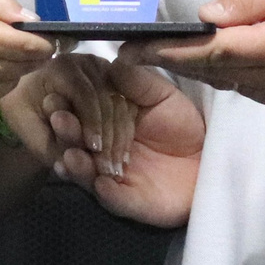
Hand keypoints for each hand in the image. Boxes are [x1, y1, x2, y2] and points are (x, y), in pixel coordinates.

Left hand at [0, 52, 135, 176]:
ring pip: (120, 103)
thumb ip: (48, 146)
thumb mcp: (29, 132)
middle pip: (107, 99)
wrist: (29, 97)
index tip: (94, 149)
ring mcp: (103, 68)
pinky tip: (122, 153)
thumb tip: (68, 163)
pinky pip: (127, 105)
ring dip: (120, 136)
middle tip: (108, 164)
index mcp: (60, 67)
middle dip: (108, 134)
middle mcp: (85, 62)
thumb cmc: (25, 113)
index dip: (91, 122)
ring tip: (116, 163)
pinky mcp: (114, 78)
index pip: (84, 93)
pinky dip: (126, 129)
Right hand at [57, 61, 203, 227]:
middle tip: (60, 121)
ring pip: (89, 176)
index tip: (55, 99)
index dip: (68, 109)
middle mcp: (101, 153)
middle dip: (67, 134)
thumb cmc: (182, 123)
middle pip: (78, 146)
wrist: (208, 158)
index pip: (80, 117)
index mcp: (103, 124)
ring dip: (78, 166)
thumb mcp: (161, 95)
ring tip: (72, 155)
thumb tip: (113, 61)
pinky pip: (116, 201)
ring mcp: (113, 180)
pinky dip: (107, 194)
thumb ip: (136, 82)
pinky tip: (102, 184)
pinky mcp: (130, 203)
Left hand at [121, 0, 264, 105]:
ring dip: (181, 68)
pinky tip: (188, 58)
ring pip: (215, 80)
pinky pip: (231, 84)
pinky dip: (206, 72)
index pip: (212, 51)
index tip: (135, 45)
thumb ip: (248, 1)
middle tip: (125, 49)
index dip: (170, 51)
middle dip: (164, 60)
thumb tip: (204, 16)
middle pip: (206, 70)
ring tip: (146, 52)